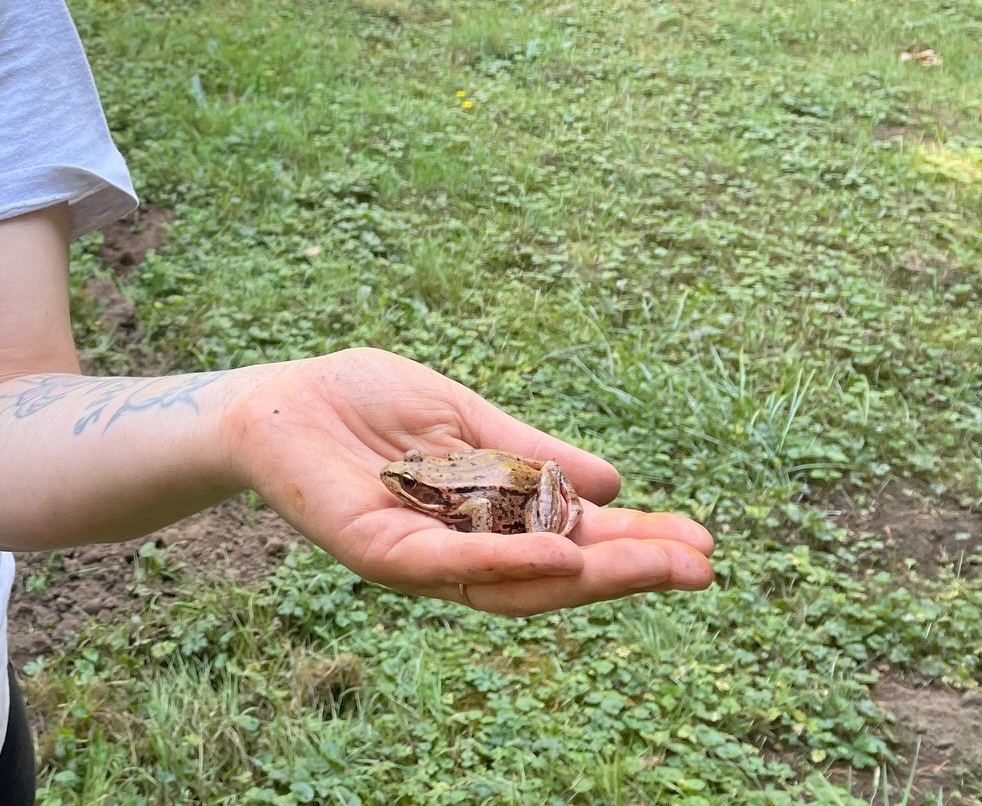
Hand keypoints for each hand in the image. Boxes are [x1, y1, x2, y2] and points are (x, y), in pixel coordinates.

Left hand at [224, 347, 714, 615]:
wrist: (276, 399)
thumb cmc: (361, 403)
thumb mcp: (463, 419)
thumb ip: (528, 453)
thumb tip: (612, 486)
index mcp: (485, 516)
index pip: (572, 540)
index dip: (634, 544)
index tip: (701, 540)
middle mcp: (461, 548)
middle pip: (558, 575)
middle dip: (632, 570)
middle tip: (705, 566)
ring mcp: (423, 557)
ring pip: (517, 582)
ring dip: (591, 576)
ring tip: (660, 565)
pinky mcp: (381, 551)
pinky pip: (453, 565)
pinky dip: (511, 563)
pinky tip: (564, 557)